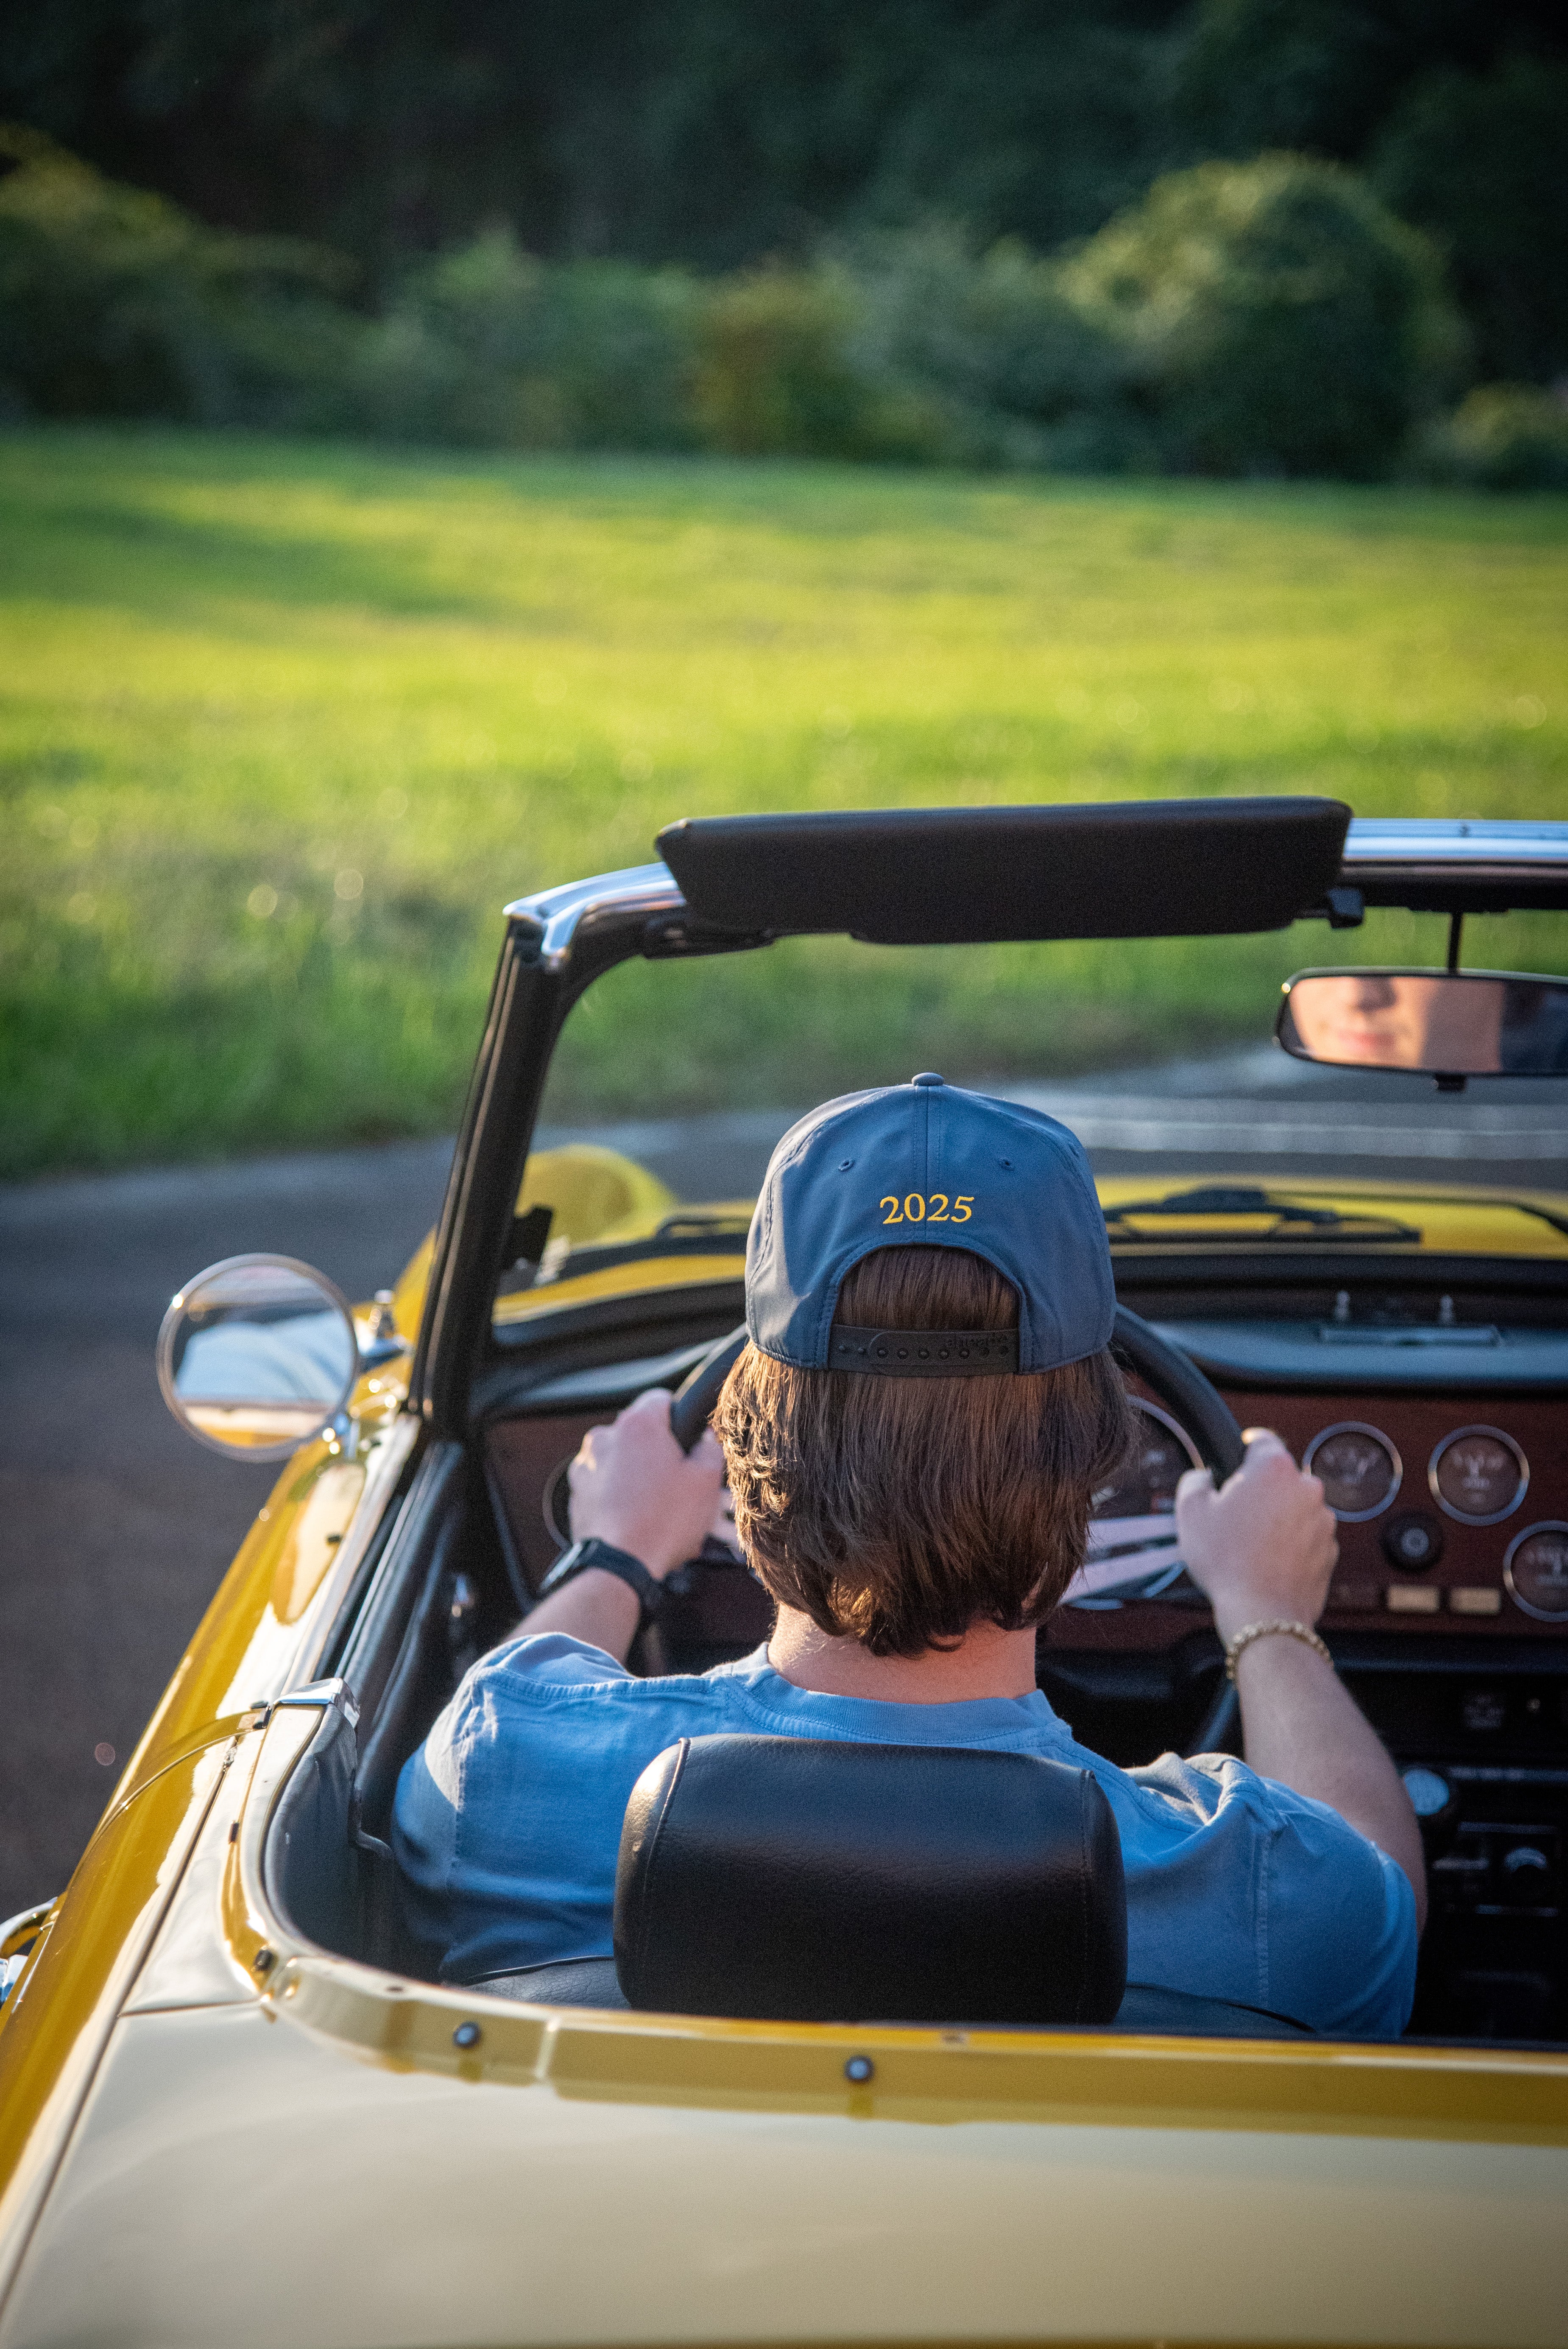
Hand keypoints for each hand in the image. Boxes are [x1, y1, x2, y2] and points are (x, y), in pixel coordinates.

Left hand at [567, 1388, 726, 1578]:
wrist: (619, 1566)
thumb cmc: (662, 1522)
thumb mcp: (706, 1483)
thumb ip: (710, 1450)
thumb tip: (707, 1440)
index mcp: (638, 1425)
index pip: (661, 1398)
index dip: (680, 1416)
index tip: (688, 1438)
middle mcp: (605, 1437)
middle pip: (639, 1432)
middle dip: (659, 1452)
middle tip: (679, 1480)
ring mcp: (586, 1466)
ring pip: (621, 1459)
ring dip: (638, 1474)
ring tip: (658, 1505)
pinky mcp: (577, 1493)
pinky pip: (604, 1484)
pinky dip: (619, 1494)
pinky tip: (638, 1517)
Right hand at [1175, 1428, 1337, 1646]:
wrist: (1263, 1614)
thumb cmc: (1226, 1562)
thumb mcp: (1191, 1512)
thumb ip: (1195, 1481)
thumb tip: (1203, 1478)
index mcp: (1273, 1469)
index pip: (1262, 1440)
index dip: (1246, 1445)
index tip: (1239, 1454)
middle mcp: (1306, 1488)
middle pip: (1279, 1477)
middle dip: (1259, 1490)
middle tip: (1234, 1516)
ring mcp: (1323, 1520)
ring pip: (1294, 1507)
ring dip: (1276, 1517)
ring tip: (1250, 1545)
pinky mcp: (1330, 1549)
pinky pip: (1306, 1535)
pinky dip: (1290, 1542)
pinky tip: (1268, 1561)